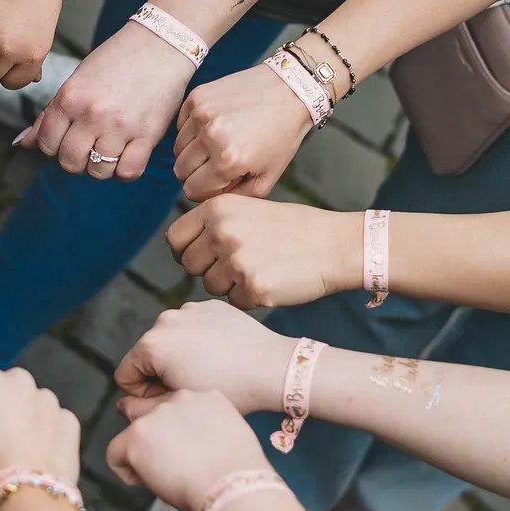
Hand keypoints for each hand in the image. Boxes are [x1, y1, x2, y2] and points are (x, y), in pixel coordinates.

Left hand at [21, 21, 197, 179]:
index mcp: (69, 98)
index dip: (53, 146)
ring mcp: (120, 127)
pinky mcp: (147, 135)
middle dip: (75, 159)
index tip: (67, 138)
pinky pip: (127, 172)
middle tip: (87, 144)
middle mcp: (91, 114)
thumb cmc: (116, 60)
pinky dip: (124, 169)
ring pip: (97, 171)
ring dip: (100, 166)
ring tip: (108, 148)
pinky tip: (127, 153)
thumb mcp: (76, 81)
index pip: (46, 143)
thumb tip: (22, 143)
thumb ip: (50, 114)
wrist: (160, 44)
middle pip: (69, 162)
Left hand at [104, 386, 271, 510]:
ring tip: (161, 476)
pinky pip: (115, 453)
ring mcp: (155, 416)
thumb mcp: (232, 436)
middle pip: (151, 412)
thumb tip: (196, 445)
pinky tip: (144, 482)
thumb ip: (210, 430)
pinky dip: (125, 471)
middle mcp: (179, 399)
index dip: (174, 428)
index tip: (180, 450)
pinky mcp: (137, 437)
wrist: (234, 487)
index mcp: (206, 396)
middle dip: (152, 436)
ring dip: (142, 453)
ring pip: (133, 433)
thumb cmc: (239, 475)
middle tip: (163, 462)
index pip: (177, 404)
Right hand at [114, 299, 288, 417]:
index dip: (143, 394)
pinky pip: (192, 326)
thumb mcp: (180, 404)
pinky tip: (220, 354)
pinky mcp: (209, 305)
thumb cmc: (229, 391)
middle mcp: (164, 320)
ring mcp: (188, 309)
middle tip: (191, 388)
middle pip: (146, 354)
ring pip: (170, 339)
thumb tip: (123, 405)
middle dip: (160, 373)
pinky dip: (198, 340)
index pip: (126, 374)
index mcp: (151, 345)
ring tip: (209, 370)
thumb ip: (142, 408)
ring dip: (179, 355)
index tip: (171, 399)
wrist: (271, 367)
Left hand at [168, 195, 356, 306]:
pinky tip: (271, 282)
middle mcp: (222, 232)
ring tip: (258, 270)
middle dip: (207, 270)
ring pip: (210, 286)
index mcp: (218, 209)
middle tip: (236, 266)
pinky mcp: (252, 288)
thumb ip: (215, 224)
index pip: (175, 238)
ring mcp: (236, 261)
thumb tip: (184, 247)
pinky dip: (248, 298)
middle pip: (189, 265)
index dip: (185, 251)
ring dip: (228, 285)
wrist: (334, 245)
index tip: (199, 257)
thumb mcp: (249, 209)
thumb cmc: (293, 228)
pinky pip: (234, 301)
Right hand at [173, 64, 311, 199]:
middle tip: (217, 164)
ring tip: (217, 144)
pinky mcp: (197, 97)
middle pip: (180, 170)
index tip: (220, 181)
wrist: (289, 91)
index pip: (192, 191)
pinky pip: (180, 125)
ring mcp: (201, 114)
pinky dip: (192, 131)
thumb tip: (210, 197)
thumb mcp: (267, 177)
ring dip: (194, 151)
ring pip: (177, 149)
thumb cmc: (281, 135)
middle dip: (197, 173)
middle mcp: (211, 137)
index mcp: (228, 161)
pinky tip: (214, 127)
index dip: (206, 190)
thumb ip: (236, 196)